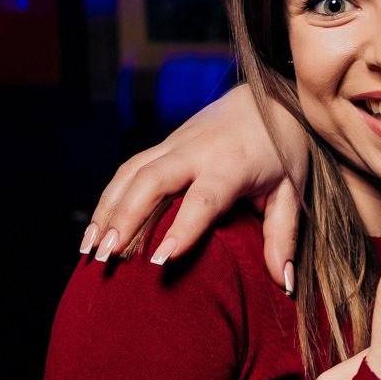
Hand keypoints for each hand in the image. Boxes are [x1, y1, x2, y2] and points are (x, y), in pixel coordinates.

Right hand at [81, 84, 307, 287]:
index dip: (183, 227)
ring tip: (89, 250)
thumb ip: (282, 236)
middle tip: (107, 256)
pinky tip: (96, 230)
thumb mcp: (291, 191)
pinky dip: (108, 199)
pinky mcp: (163, 144)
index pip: (204, 197)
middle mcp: (197, 150)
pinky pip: (127, 169)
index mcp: (232, 163)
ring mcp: (175, 143)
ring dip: (107, 210)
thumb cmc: (282, 149)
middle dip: (125, 217)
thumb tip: (283, 284)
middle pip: (151, 179)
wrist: (270, 95)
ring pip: (131, 173)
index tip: (161, 259)